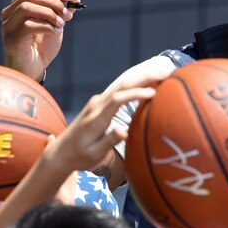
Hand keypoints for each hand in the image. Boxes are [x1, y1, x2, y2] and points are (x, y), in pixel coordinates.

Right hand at [0, 0, 80, 81]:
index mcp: (19, 5)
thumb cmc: (42, 48)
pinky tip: (55, 32)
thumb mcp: (56, 26)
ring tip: (62, 25)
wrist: (34, 71)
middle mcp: (10, 13)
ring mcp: (7, 26)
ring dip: (50, 14)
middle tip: (69, 16)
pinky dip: (46, 26)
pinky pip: (27, 26)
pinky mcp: (11, 40)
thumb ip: (62, 12)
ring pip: (27, 8)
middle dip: (55, 3)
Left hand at [45, 60, 172, 173]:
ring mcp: (99, 100)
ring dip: (143, 76)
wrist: (62, 151)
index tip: (153, 93)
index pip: (117, 99)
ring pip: (123, 83)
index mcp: (96, 117)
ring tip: (164, 72)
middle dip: (144, 77)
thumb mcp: (94, 154)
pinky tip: (151, 79)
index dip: (135, 94)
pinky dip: (137, 81)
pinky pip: (122, 88)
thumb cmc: (79, 156)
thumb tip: (124, 132)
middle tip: (166, 73)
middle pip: (122, 85)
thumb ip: (109, 142)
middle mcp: (97, 104)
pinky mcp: (101, 101)